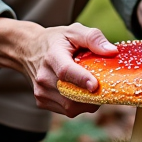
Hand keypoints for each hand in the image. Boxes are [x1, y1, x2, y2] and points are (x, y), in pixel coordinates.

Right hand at [0, 17, 117, 116]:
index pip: (66, 71)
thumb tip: (112, 52)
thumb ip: (93, 38)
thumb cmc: (56, 40)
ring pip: (72, 108)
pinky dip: (78, 104)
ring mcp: (41, 91)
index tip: (95, 85)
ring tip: (89, 86)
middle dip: (92, 95)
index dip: (82, 79)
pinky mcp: (42, 101)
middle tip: (102, 84)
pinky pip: (67, 111)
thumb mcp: (74, 31)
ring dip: (87, 101)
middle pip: (71, 95)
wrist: (29, 50)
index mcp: (52, 56)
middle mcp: (44, 76)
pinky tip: (78, 91)